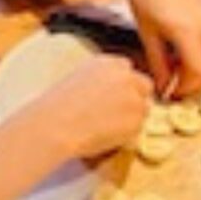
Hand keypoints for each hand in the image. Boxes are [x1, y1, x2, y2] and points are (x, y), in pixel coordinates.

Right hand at [18, 54, 151, 159]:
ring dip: (132, 117)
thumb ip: (100, 80)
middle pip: (144, 85)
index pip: (127, 68)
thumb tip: (109, 94)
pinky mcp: (136, 121)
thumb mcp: (78, 79)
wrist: (56, 124)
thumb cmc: (58, 106)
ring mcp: (134, 99)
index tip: (115, 95)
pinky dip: (127, 134)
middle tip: (120, 112)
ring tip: (107, 127)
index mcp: (109, 63)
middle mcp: (126, 77)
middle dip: (136, 98)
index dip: (123, 84)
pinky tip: (106, 136)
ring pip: (143, 109)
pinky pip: (138, 129)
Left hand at [119, 0, 200, 97]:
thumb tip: (163, 85)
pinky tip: (180, 55)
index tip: (172, 93)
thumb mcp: (147, 35)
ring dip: (199, 70)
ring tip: (176, 71)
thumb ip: (158, 63)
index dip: (186, 87)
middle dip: (196, 83)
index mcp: (187, 30)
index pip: (198, 71)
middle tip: (176, 88)